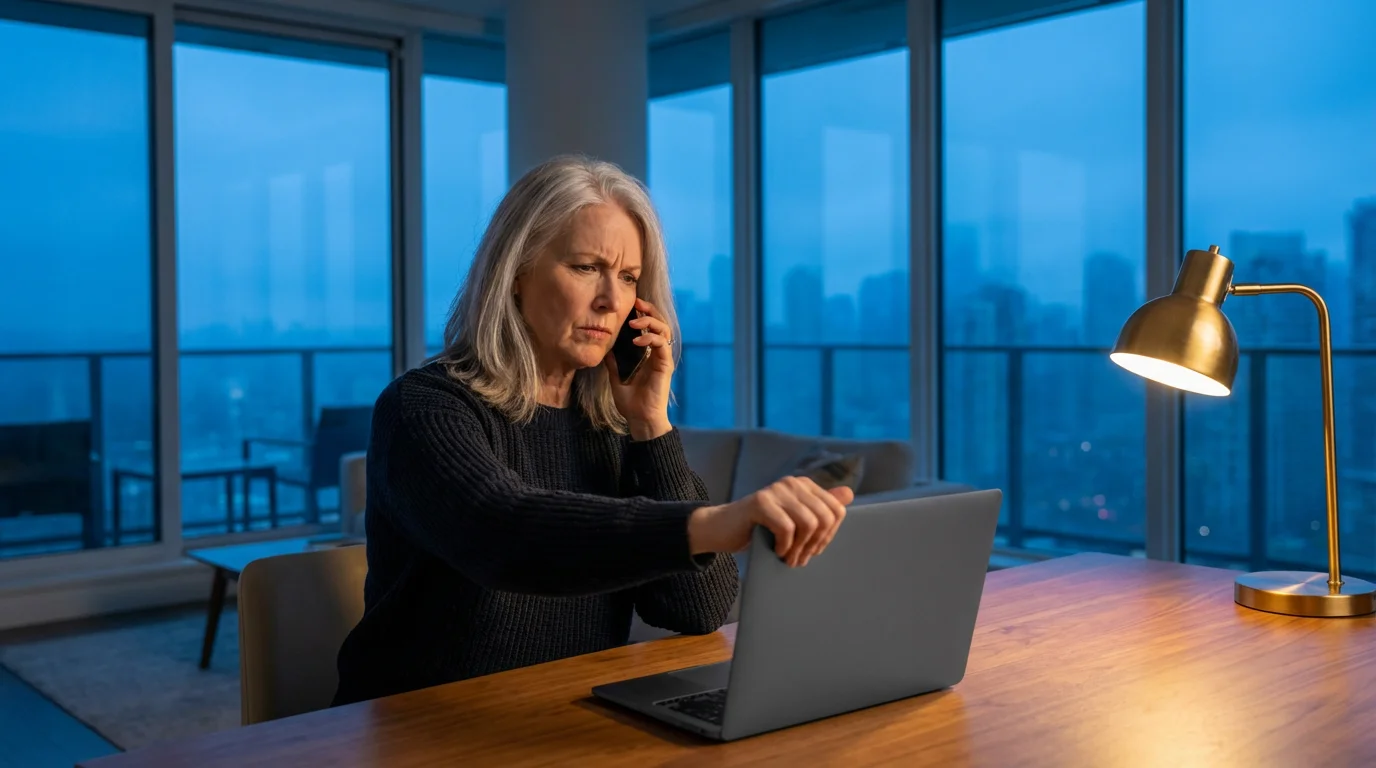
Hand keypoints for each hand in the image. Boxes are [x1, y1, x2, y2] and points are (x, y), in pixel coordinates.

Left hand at [605, 297, 674, 439]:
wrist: (640, 419)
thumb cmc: (630, 401)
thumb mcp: (616, 376)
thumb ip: (613, 360)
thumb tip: (605, 346)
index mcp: (648, 353)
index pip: (650, 326)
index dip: (643, 313)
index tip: (631, 305)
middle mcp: (658, 353)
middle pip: (660, 323)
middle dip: (649, 310)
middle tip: (636, 303)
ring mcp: (663, 358)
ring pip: (664, 330)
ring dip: (650, 322)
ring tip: (634, 322)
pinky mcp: (665, 365)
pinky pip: (662, 345)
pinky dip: (650, 338)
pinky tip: (637, 340)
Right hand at [687, 476, 854, 566]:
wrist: (722, 529)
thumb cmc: (759, 528)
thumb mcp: (793, 519)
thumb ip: (819, 506)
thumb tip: (848, 494)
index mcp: (804, 485)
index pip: (836, 510)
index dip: (829, 536)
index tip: (813, 550)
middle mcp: (793, 483)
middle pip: (825, 518)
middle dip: (815, 545)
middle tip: (800, 559)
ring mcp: (776, 490)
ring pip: (809, 524)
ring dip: (800, 549)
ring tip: (788, 559)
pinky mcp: (760, 502)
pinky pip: (787, 528)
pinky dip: (784, 546)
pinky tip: (776, 551)